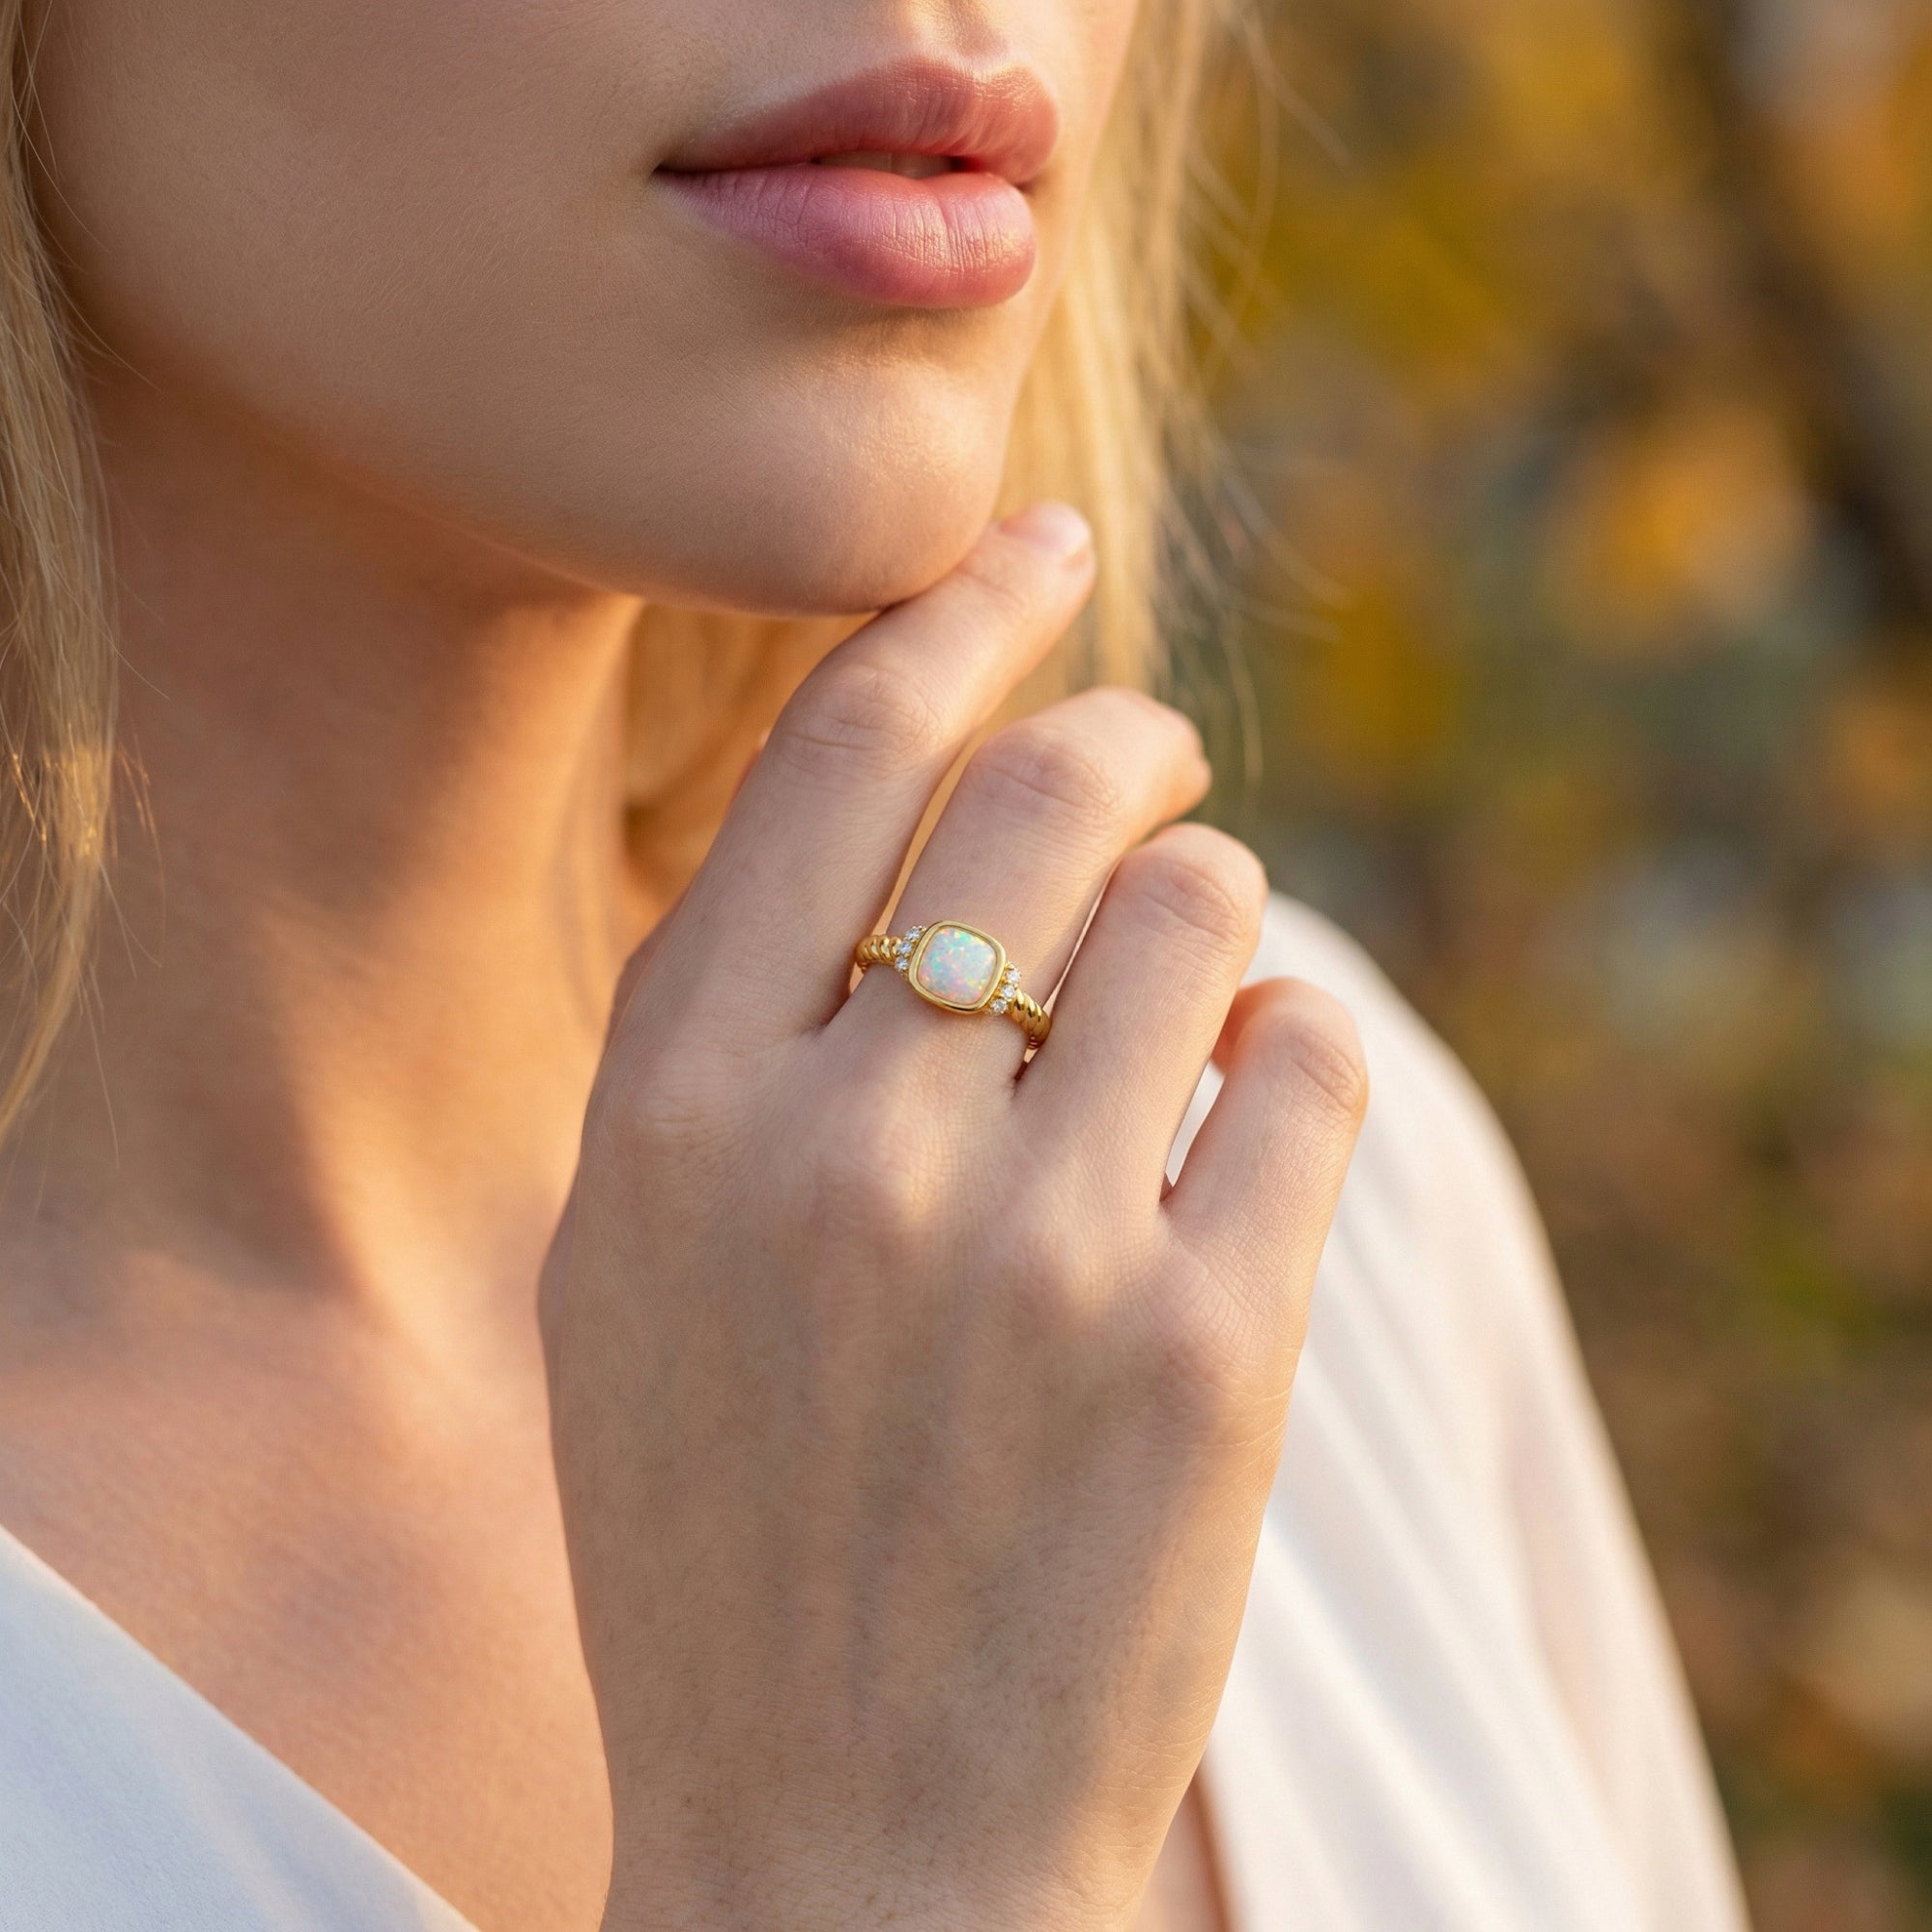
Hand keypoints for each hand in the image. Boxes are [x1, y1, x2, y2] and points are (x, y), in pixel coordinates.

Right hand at [543, 504, 1368, 1931]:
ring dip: (1213, 912)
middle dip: (1126, 740)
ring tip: (1187, 985)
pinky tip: (1246, 1108)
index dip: (950, 618)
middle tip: (1157, 751)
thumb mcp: (640, 1264)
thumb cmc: (732, 1532)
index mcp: (670, 1110)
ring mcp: (1026, 1246)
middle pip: (1047, 795)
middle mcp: (838, 1147)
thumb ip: (734, 1030)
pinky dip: (1291, 1049)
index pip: (838, 758)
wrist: (841, 1836)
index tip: (1029, 540)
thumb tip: (916, 797)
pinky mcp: (1201, 1347)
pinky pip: (1305, 1063)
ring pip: (1203, 911)